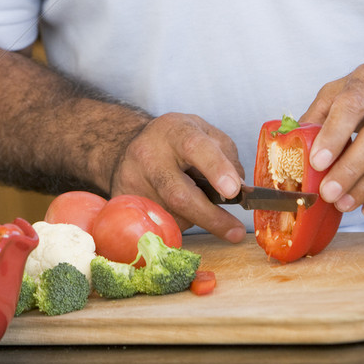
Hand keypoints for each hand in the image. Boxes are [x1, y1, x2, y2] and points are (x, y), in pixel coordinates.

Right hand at [110, 111, 246, 240]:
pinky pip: (157, 225)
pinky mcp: (124, 204)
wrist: (129, 146)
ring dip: (195, 219)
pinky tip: (178, 210)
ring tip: (199, 206)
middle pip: (179, 194)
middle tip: (235, 231)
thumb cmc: (175, 141)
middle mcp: (149, 155)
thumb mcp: (204, 133)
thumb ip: (226, 157)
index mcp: (174, 132)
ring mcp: (132, 181)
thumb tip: (239, 191)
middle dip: (210, 217)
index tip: (234, 190)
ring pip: (172, 215)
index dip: (216, 169)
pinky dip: (177, 223)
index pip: (195, 148)